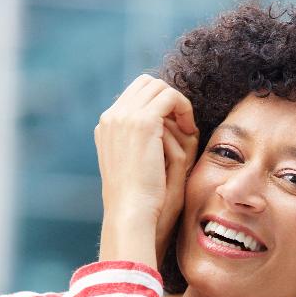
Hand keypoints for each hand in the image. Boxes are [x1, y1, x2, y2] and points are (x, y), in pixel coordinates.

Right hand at [94, 75, 197, 263]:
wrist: (130, 212)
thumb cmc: (136, 200)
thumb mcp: (133, 167)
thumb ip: (138, 145)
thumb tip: (159, 132)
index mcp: (105, 127)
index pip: (134, 94)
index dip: (157, 102)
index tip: (172, 124)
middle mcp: (111, 117)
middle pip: (145, 84)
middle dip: (168, 97)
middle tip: (182, 120)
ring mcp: (124, 117)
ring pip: (158, 87)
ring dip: (177, 102)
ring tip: (188, 126)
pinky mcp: (142, 123)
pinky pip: (169, 97)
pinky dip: (183, 107)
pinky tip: (189, 128)